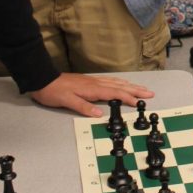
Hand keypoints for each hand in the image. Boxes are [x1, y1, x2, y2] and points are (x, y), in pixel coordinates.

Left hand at [30, 74, 153, 116]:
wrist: (43, 79)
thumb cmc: (53, 91)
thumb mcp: (67, 101)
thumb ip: (83, 107)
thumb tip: (99, 114)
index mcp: (92, 89)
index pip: (115, 93)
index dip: (128, 98)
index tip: (140, 103)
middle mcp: (95, 83)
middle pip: (119, 86)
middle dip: (135, 90)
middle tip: (150, 93)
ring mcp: (92, 81)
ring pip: (115, 83)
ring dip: (130, 85)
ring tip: (141, 88)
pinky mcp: (89, 81)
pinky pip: (109, 81)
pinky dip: (119, 83)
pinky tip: (121, 83)